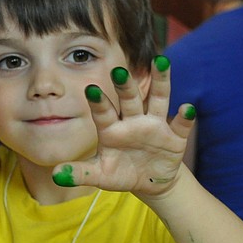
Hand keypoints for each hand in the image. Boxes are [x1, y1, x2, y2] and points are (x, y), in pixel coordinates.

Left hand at [52, 56, 194, 198]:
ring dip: (160, 81)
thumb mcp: (101, 175)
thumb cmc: (120, 173)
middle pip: (129, 99)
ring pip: (157, 99)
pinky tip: (186, 108)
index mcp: (111, 129)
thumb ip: (80, 173)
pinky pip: (180, 124)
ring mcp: (154, 125)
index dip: (98, 102)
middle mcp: (132, 121)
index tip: (90, 89)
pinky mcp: (174, 136)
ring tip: (161, 61)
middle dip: (125, 86)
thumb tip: (55, 175)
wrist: (149, 181)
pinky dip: (184, 117)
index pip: (104, 113)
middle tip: (119, 71)